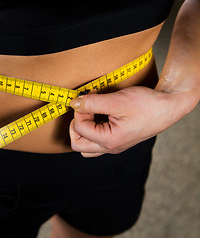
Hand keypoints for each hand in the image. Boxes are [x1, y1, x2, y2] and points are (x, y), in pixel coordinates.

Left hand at [69, 86, 185, 156]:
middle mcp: (110, 147)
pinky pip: (95, 140)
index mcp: (110, 141)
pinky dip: (91, 128)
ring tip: (91, 112)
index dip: (80, 110)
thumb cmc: (148, 105)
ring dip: (82, 129)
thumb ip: (92, 103)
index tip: (88, 96)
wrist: (169, 106)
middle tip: (85, 108)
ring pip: (85, 145)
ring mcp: (114, 145)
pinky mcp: (117, 139)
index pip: (80, 128)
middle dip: (76, 124)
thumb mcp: (117, 100)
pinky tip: (99, 113)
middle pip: (78, 144)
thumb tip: (74, 103)